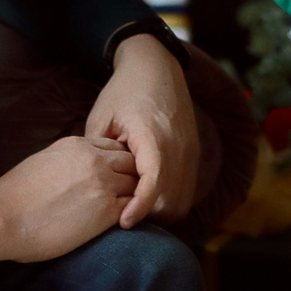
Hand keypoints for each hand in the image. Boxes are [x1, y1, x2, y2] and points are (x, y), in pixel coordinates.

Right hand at [0, 135, 136, 262]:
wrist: (2, 218)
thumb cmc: (13, 197)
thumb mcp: (42, 162)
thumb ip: (65, 162)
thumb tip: (73, 172)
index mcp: (77, 145)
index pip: (113, 147)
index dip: (117, 163)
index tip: (113, 179)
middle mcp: (94, 159)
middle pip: (131, 162)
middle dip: (131, 176)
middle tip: (125, 196)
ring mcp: (103, 183)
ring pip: (137, 183)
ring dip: (135, 196)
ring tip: (128, 210)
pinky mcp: (106, 211)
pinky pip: (135, 207)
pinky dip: (134, 213)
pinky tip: (125, 224)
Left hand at [85, 32, 200, 227]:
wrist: (156, 66)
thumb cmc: (123, 92)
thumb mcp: (101, 119)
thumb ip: (101, 155)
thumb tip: (98, 191)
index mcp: (153, 135)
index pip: (154, 182)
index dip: (140, 207)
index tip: (124, 223)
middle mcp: (178, 146)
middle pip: (171, 199)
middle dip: (149, 215)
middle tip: (122, 217)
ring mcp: (189, 151)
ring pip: (182, 200)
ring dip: (161, 211)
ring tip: (135, 209)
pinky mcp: (193, 153)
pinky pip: (187, 190)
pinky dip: (170, 201)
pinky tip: (148, 198)